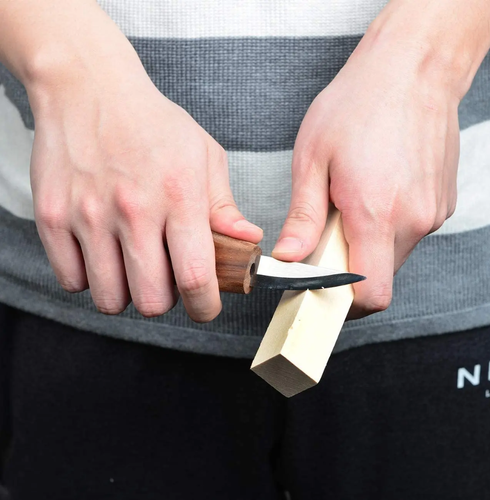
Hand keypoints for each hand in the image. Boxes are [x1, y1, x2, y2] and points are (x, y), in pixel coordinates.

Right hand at [29, 53, 261, 320]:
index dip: (205, 306)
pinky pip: (72, 280)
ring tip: (132, 266)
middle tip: (165, 281)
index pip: (195, 277)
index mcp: (178, 195)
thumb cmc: (152, 123)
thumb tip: (248, 242)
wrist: (89, 88)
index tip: (205, 307)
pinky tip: (102, 254)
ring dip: (126, 293)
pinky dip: (89, 278)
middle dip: (164, 302)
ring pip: (109, 298)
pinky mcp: (53, 217)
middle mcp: (133, 209)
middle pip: (151, 300)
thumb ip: (226, 207)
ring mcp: (88, 215)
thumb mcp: (204, 156)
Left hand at [272, 22, 460, 318]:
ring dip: (369, 243)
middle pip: (380, 277)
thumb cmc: (358, 105)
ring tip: (352, 203)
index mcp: (376, 214)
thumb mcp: (313, 159)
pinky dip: (388, 225)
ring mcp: (432, 212)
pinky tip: (375, 191)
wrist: (413, 68)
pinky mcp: (441, 203)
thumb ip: (302, 218)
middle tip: (329, 233)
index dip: (346, 302)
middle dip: (351, 267)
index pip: (371, 295)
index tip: (324, 289)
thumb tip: (289, 258)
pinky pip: (409, 231)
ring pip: (394, 254)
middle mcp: (412, 220)